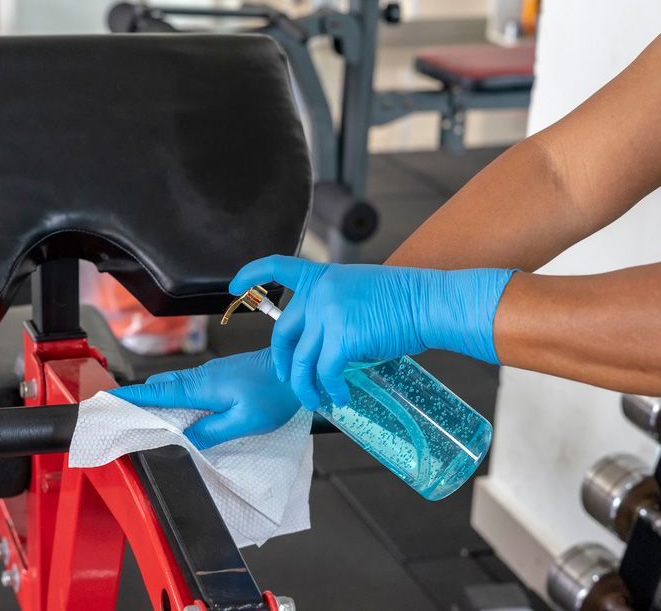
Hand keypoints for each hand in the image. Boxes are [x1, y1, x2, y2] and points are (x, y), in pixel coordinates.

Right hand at [110, 348, 300, 449]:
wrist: (297, 368)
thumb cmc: (275, 394)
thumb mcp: (245, 421)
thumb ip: (212, 431)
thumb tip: (185, 440)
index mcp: (201, 387)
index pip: (156, 393)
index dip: (129, 398)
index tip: (105, 402)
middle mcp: (200, 377)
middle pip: (159, 387)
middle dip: (137, 400)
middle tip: (119, 418)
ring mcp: (209, 375)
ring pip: (172, 386)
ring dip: (156, 400)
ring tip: (143, 420)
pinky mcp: (219, 376)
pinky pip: (187, 387)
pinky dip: (173, 398)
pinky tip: (178, 415)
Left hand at [230, 256, 515, 409]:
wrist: (430, 302)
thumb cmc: (405, 300)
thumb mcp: (359, 290)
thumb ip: (334, 305)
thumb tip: (321, 336)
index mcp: (322, 276)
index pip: (277, 266)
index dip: (252, 275)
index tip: (235, 286)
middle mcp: (320, 292)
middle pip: (284, 332)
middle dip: (284, 362)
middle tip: (291, 379)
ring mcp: (328, 313)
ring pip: (303, 360)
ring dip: (306, 385)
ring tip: (315, 400)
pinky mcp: (342, 337)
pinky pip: (325, 372)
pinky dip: (330, 389)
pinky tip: (340, 397)